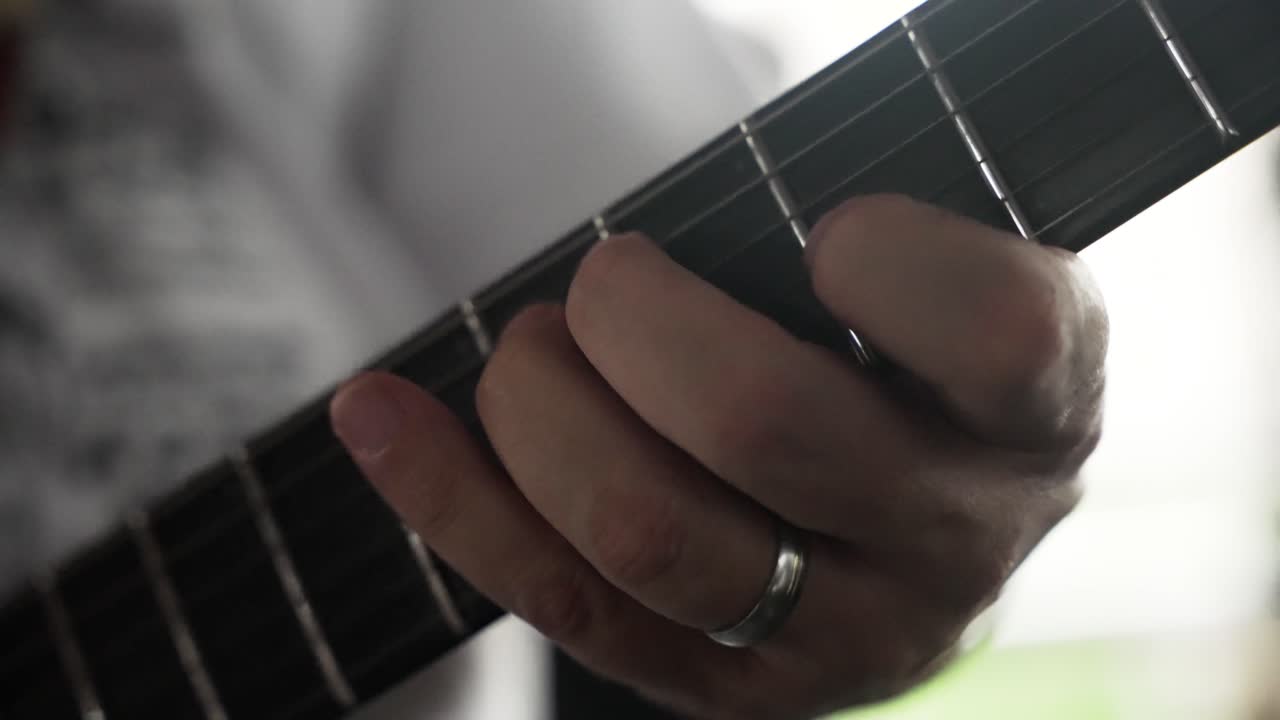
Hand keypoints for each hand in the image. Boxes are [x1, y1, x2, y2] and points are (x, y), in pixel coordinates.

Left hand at [330, 194, 1107, 718]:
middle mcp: (951, 540)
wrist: (919, 527)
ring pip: (648, 534)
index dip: (886, 261)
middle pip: (764, 425)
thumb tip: (672, 249)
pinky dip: (453, 500)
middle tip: (609, 282)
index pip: (994, 334)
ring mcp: (836, 638)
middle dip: (635, 323)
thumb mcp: (938, 283)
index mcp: (1033, 414)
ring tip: (530, 353)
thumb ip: (867, 252)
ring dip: (540, 412)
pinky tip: (380, 419)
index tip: (824, 237)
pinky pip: (571, 604)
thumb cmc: (905, 362)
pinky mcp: (726, 688)